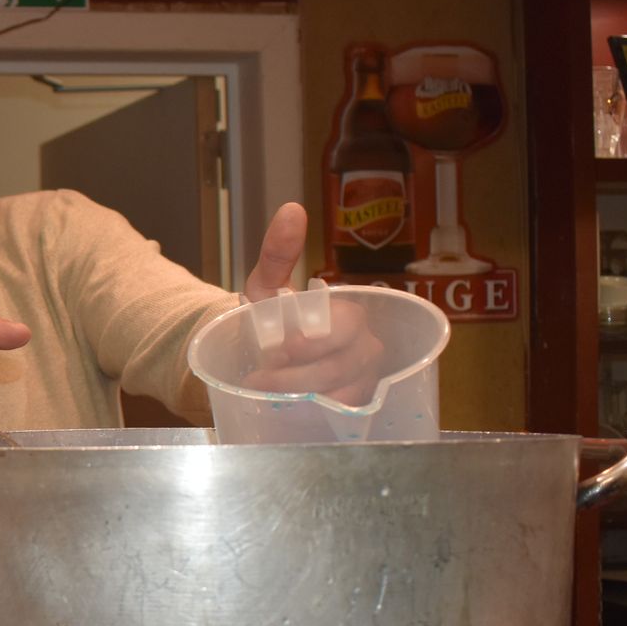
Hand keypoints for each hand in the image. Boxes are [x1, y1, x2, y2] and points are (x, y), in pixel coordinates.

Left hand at [239, 202, 384, 405]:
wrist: (262, 359)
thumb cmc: (271, 321)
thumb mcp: (267, 287)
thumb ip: (277, 252)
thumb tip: (292, 209)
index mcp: (349, 315)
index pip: (347, 326)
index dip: (313, 339)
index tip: (276, 349)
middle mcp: (366, 347)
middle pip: (345, 364)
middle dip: (300, 373)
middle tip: (261, 377)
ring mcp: (365, 380)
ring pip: (342, 393)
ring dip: (299, 395)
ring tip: (263, 393)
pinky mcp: (355, 408)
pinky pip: (342, 416)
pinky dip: (313, 413)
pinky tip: (288, 409)